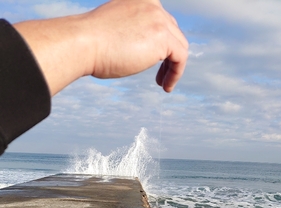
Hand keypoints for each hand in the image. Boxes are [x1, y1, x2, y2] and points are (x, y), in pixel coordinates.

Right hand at [14, 0, 187, 94]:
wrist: (83, 43)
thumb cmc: (90, 43)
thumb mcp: (115, 31)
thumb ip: (131, 33)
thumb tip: (138, 48)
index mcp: (140, 0)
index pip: (160, 20)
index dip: (161, 43)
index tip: (154, 59)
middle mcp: (152, 4)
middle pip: (172, 32)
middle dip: (168, 55)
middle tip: (158, 77)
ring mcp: (159, 19)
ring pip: (179, 45)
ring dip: (173, 67)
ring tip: (162, 83)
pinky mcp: (163, 37)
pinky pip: (181, 57)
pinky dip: (176, 73)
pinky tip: (166, 86)